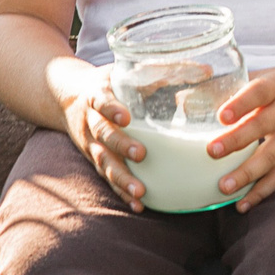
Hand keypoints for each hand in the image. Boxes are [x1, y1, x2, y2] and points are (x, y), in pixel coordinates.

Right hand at [54, 63, 149, 210]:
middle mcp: (91, 121)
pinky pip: (107, 178)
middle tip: (141, 154)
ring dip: (121, 178)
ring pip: (103, 162)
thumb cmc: (108, 83)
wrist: (66, 97)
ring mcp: (91, 144)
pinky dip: (121, 191)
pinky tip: (138, 204)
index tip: (126, 116)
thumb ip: (162, 70)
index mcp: (97, 96)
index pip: (102, 101)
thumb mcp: (126, 71)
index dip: (112, 109)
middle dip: (121, 145)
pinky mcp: (95, 159)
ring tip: (140, 192)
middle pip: (103, 136)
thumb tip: (208, 70)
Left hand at [212, 67, 274, 210]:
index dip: (241, 104)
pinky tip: (242, 204)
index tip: (222, 115)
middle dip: (237, 140)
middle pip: (262, 126)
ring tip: (223, 187)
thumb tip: (187, 98)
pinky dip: (262, 192)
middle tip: (212, 152)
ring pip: (271, 157)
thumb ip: (236, 85)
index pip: (259, 93)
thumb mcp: (270, 76)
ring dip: (247, 174)